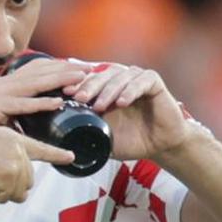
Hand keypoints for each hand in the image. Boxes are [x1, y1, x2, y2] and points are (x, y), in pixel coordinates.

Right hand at [0, 57, 89, 129]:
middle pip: (37, 73)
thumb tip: (40, 133)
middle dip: (64, 71)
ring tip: (80, 81)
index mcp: (1, 88)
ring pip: (33, 84)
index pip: (34, 73)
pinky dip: (40, 103)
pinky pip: (21, 104)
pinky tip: (57, 101)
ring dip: (58, 80)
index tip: (79, 71)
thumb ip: (20, 124)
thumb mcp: (2, 127)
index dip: (57, 69)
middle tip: (89, 70)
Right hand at [0, 129, 73, 202]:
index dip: (56, 155)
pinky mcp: (11, 172)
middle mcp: (16, 146)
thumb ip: (2, 159)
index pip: (39, 147)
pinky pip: (9, 196)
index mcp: (9, 137)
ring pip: (20, 190)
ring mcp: (15, 159)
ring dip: (1, 193)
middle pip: (27, 179)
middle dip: (10, 187)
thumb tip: (14, 182)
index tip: (70, 157)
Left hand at [66, 63, 191, 161]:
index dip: (78, 85)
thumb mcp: (104, 138)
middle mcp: (120, 81)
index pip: (89, 80)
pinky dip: (131, 90)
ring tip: (99, 106)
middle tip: (79, 98)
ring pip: (120, 76)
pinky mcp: (154, 83)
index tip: (65, 94)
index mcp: (106, 90)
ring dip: (108, 90)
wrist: (160, 146)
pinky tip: (122, 102)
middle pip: (102, 75)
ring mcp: (137, 79)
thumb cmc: (132, 140)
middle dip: (89, 86)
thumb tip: (61, 142)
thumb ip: (86, 133)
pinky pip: (142, 81)